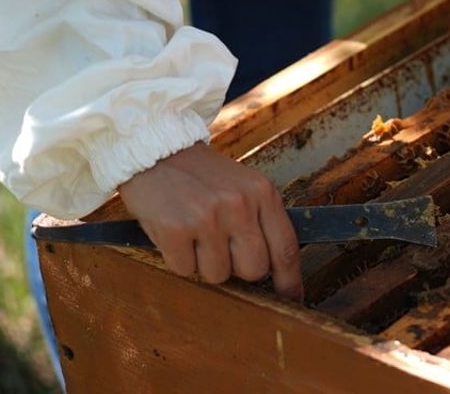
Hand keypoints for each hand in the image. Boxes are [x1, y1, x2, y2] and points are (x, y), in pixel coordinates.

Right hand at [118, 142, 302, 300]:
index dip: (290, 281)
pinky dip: (178, 259)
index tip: (292, 299)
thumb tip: (276, 270)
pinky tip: (176, 234)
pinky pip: (184, 270)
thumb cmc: (203, 176)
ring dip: (205, 264)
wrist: (157, 150)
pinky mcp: (175, 228)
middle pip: (254, 270)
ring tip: (196, 235)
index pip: (286, 249)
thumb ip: (262, 221)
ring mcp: (207, 217)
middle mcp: (240, 205)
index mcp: (263, 193)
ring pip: (218, 275)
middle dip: (239, 269)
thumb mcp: (244, 187)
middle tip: (222, 248)